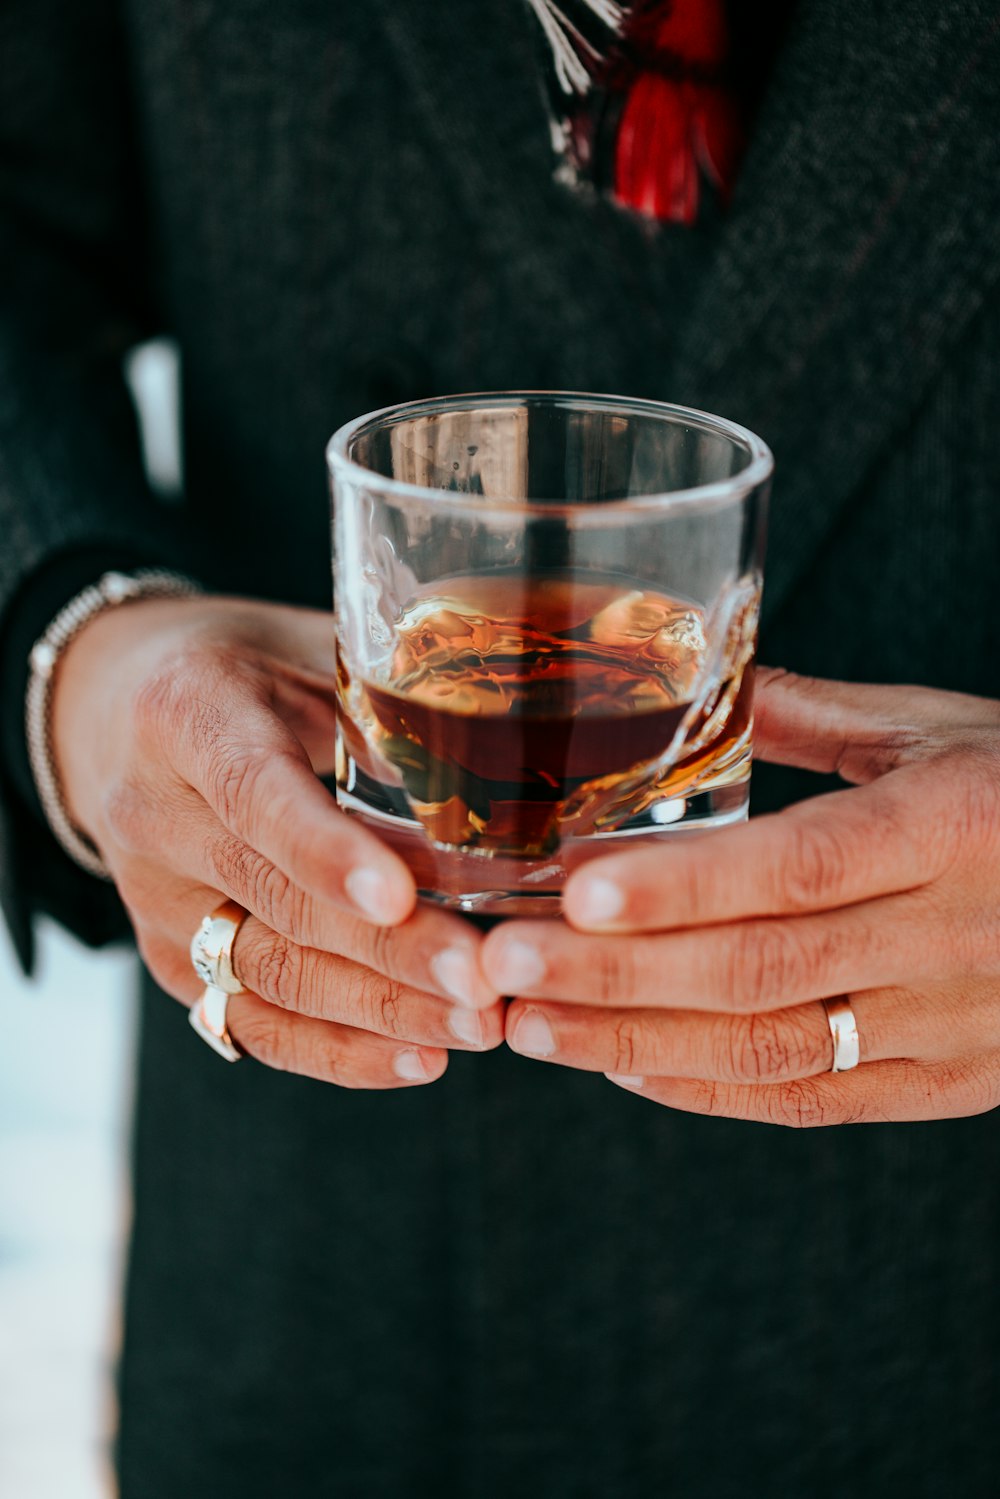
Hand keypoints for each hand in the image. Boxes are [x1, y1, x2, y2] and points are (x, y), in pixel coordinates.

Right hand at [52, 594, 502, 1085]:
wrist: (114, 712)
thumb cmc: (245, 669)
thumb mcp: (304, 649)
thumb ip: (382, 698)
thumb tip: (512, 743)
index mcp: (185, 715)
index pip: (253, 794)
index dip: (325, 852)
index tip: (400, 899)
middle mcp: (152, 816)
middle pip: (276, 901)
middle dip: (390, 953)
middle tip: (485, 982)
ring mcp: (154, 900)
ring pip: (269, 977)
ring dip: (380, 1012)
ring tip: (478, 1026)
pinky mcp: (169, 959)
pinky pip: (251, 1024)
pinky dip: (340, 1051)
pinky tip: (420, 1058)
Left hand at [483, 668, 999, 1125]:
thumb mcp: (939, 731)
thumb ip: (810, 714)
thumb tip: (694, 677)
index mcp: (949, 828)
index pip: (802, 866)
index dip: (687, 885)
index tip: (578, 888)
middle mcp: (949, 935)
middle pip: (764, 968)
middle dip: (620, 975)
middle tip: (502, 964)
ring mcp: (950, 1023)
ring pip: (776, 1047)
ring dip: (639, 1041)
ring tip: (529, 1023)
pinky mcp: (944, 1081)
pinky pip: (814, 1098)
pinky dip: (707, 1089)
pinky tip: (619, 1067)